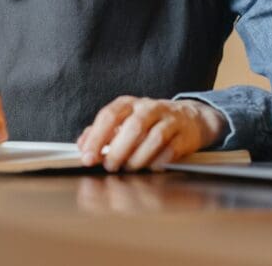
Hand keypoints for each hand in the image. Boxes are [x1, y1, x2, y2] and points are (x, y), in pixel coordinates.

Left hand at [77, 96, 228, 171]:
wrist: (190, 118)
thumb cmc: (150, 122)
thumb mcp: (124, 121)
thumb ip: (101, 132)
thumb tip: (82, 145)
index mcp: (130, 104)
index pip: (109, 116)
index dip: (97, 137)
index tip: (87, 157)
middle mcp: (149, 108)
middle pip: (133, 127)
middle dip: (118, 151)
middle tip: (110, 166)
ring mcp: (169, 120)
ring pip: (153, 138)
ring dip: (138, 158)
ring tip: (130, 168)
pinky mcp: (184, 135)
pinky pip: (170, 150)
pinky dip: (158, 162)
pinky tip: (150, 166)